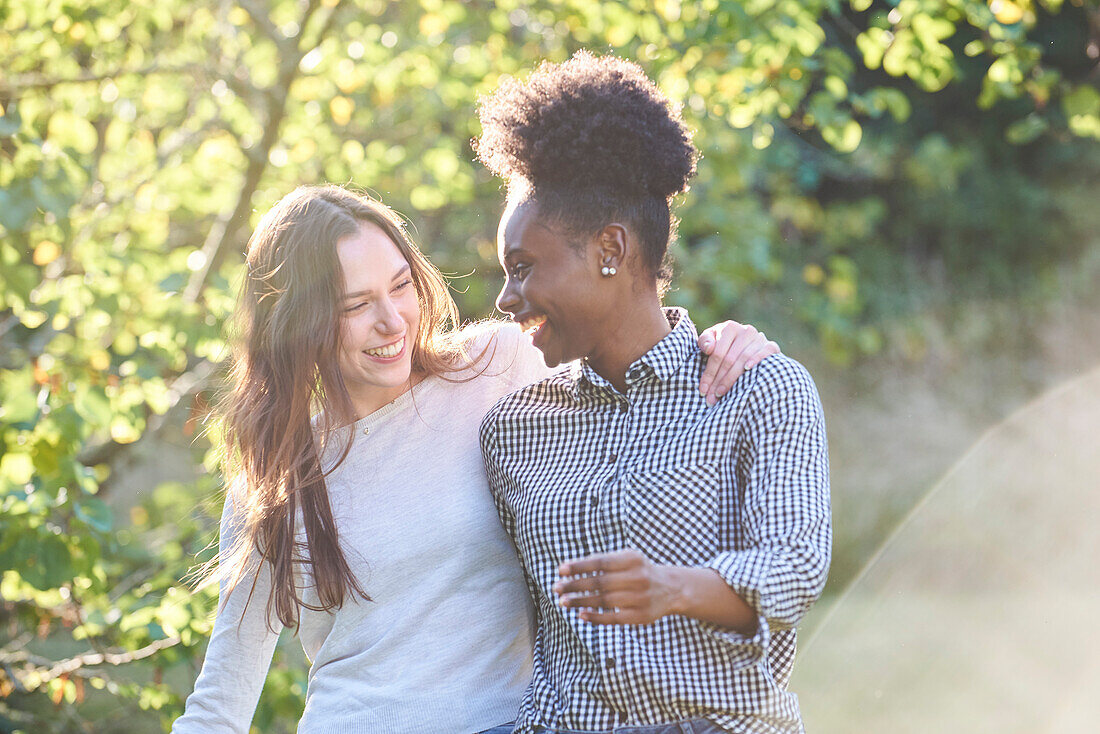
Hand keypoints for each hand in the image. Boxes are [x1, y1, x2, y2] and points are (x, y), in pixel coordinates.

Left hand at [553, 549, 679, 624]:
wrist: (671, 589)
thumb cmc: (639, 571)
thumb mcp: (626, 559)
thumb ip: (602, 561)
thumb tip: (570, 568)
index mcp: (632, 559)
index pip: (600, 562)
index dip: (579, 566)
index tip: (560, 570)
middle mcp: (638, 578)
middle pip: (600, 583)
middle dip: (575, 585)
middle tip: (556, 588)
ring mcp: (640, 598)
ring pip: (604, 601)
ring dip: (581, 602)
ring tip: (563, 602)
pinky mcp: (640, 616)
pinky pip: (613, 618)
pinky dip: (596, 617)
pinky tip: (581, 615)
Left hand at [698, 321, 778, 405]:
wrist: (744, 345)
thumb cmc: (723, 345)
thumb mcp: (710, 340)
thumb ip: (705, 341)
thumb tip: (708, 348)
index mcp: (729, 328)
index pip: (717, 353)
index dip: (709, 373)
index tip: (703, 390)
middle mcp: (746, 330)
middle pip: (730, 359)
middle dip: (719, 380)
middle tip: (711, 397)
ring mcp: (760, 338)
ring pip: (744, 359)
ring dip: (732, 378)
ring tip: (722, 393)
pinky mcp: (771, 346)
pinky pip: (766, 352)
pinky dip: (757, 360)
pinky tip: (747, 369)